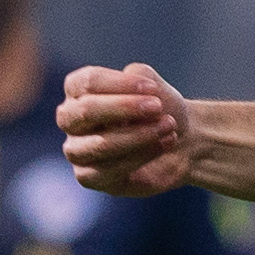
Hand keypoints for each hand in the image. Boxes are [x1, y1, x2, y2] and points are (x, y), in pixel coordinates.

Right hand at [61, 61, 195, 194]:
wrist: (182, 143)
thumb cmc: (160, 110)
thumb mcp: (153, 86)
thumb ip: (139, 76)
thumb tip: (127, 88)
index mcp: (78, 91)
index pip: (87, 82)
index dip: (120, 84)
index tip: (152, 89)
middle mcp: (71, 120)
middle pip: (85, 111)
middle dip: (125, 108)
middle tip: (158, 107)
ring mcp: (77, 150)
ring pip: (99, 145)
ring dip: (138, 136)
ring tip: (167, 126)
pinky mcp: (90, 177)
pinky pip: (107, 170)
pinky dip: (140, 156)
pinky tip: (163, 144)